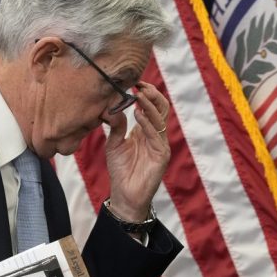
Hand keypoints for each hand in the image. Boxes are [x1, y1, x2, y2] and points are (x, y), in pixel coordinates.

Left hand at [104, 81, 170, 221]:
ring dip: (149, 106)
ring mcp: (160, 144)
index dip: (146, 93)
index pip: (152, 106)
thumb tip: (114, 107)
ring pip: (160, 119)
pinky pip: (157, 136)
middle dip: (152, 95)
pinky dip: (148, 124)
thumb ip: (116, 126)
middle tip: (140, 85)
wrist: (124, 194)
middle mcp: (155, 135)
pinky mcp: (162, 155)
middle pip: (161, 108)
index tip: (135, 82)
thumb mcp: (114, 144)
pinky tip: (139, 115)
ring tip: (139, 96)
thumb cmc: (120, 170)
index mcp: (145, 130)